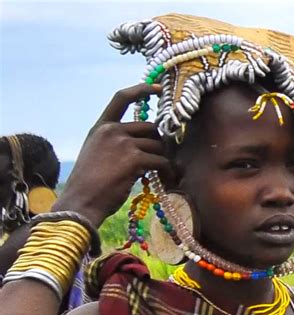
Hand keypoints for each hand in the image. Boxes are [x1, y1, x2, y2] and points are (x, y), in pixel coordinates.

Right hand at [52, 84, 173, 226]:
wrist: (81, 202)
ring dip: (163, 160)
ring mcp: (123, 143)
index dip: (142, 89)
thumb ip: (117, 145)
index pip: (122, 98)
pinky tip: (167, 179)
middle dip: (158, 143)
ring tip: (163, 173)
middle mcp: (112, 130)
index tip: (158, 88)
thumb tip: (146, 147)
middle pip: (150, 127)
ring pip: (157, 146)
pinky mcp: (134, 159)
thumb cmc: (89, 185)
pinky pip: (161, 161)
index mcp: (101, 127)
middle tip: (161, 158)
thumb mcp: (97, 155)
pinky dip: (167, 171)